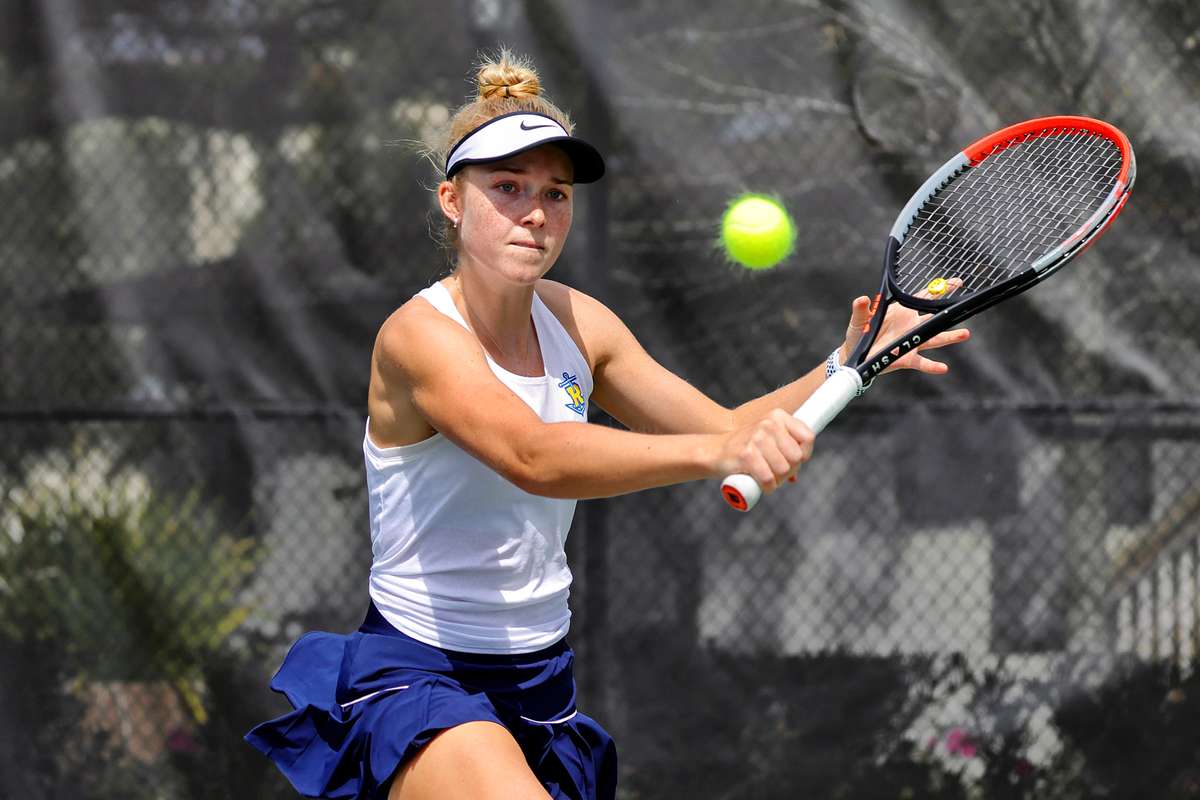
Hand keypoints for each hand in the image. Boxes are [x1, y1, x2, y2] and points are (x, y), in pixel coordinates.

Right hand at [715, 409, 814, 493]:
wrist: (713, 451)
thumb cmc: (743, 447)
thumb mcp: (766, 437)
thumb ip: (784, 448)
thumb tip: (798, 471)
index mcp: (777, 416)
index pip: (808, 437)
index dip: (805, 454)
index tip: (794, 462)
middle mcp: (768, 424)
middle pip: (797, 457)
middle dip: (789, 471)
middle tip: (777, 474)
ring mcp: (757, 438)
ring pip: (784, 470)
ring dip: (777, 481)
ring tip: (767, 478)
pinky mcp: (747, 455)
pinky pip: (768, 479)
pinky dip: (767, 487)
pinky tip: (761, 485)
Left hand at [839, 282, 970, 374]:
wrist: (856, 356)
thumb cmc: (860, 334)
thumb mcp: (859, 320)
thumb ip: (861, 310)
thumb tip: (861, 299)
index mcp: (901, 312)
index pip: (923, 298)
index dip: (938, 290)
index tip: (955, 283)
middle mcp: (911, 326)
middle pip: (935, 316)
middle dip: (949, 310)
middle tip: (965, 304)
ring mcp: (911, 342)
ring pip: (934, 339)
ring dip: (949, 337)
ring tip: (965, 333)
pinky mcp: (906, 358)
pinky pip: (922, 362)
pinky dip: (932, 366)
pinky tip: (943, 368)